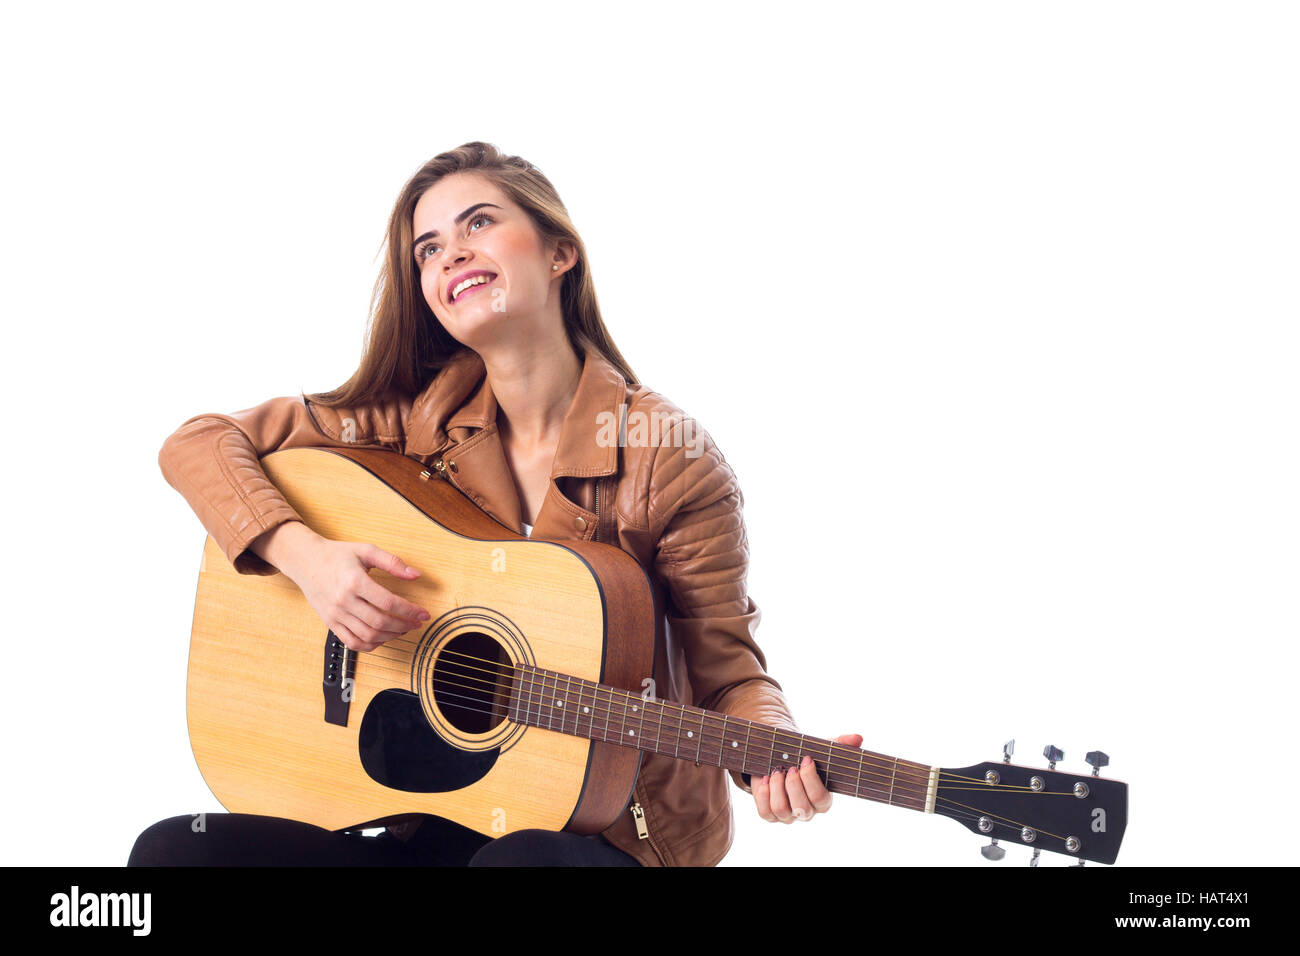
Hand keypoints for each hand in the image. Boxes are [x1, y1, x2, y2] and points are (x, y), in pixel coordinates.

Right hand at [258, 523, 431, 652]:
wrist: (306, 561)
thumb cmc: (338, 555)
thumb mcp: (366, 551)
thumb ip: (392, 562)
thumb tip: (415, 575)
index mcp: (355, 581)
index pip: (389, 602)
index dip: (410, 610)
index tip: (423, 613)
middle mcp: (344, 601)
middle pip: (380, 622)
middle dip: (404, 625)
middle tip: (416, 623)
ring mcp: (336, 614)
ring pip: (368, 635)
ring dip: (390, 636)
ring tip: (403, 629)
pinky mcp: (330, 623)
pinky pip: (352, 642)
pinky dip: (370, 645)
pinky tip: (382, 638)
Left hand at [751, 733, 863, 823]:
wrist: (779, 757)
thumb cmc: (803, 756)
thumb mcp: (821, 749)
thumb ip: (839, 744)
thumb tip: (858, 738)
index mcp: (823, 799)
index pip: (820, 799)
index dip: (811, 780)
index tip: (806, 759)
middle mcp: (806, 811)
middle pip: (801, 808)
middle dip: (794, 785)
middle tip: (791, 767)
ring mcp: (788, 815)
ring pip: (781, 810)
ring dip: (777, 787)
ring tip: (777, 770)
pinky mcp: (770, 814)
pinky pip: (765, 812)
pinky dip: (764, 794)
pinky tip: (765, 778)